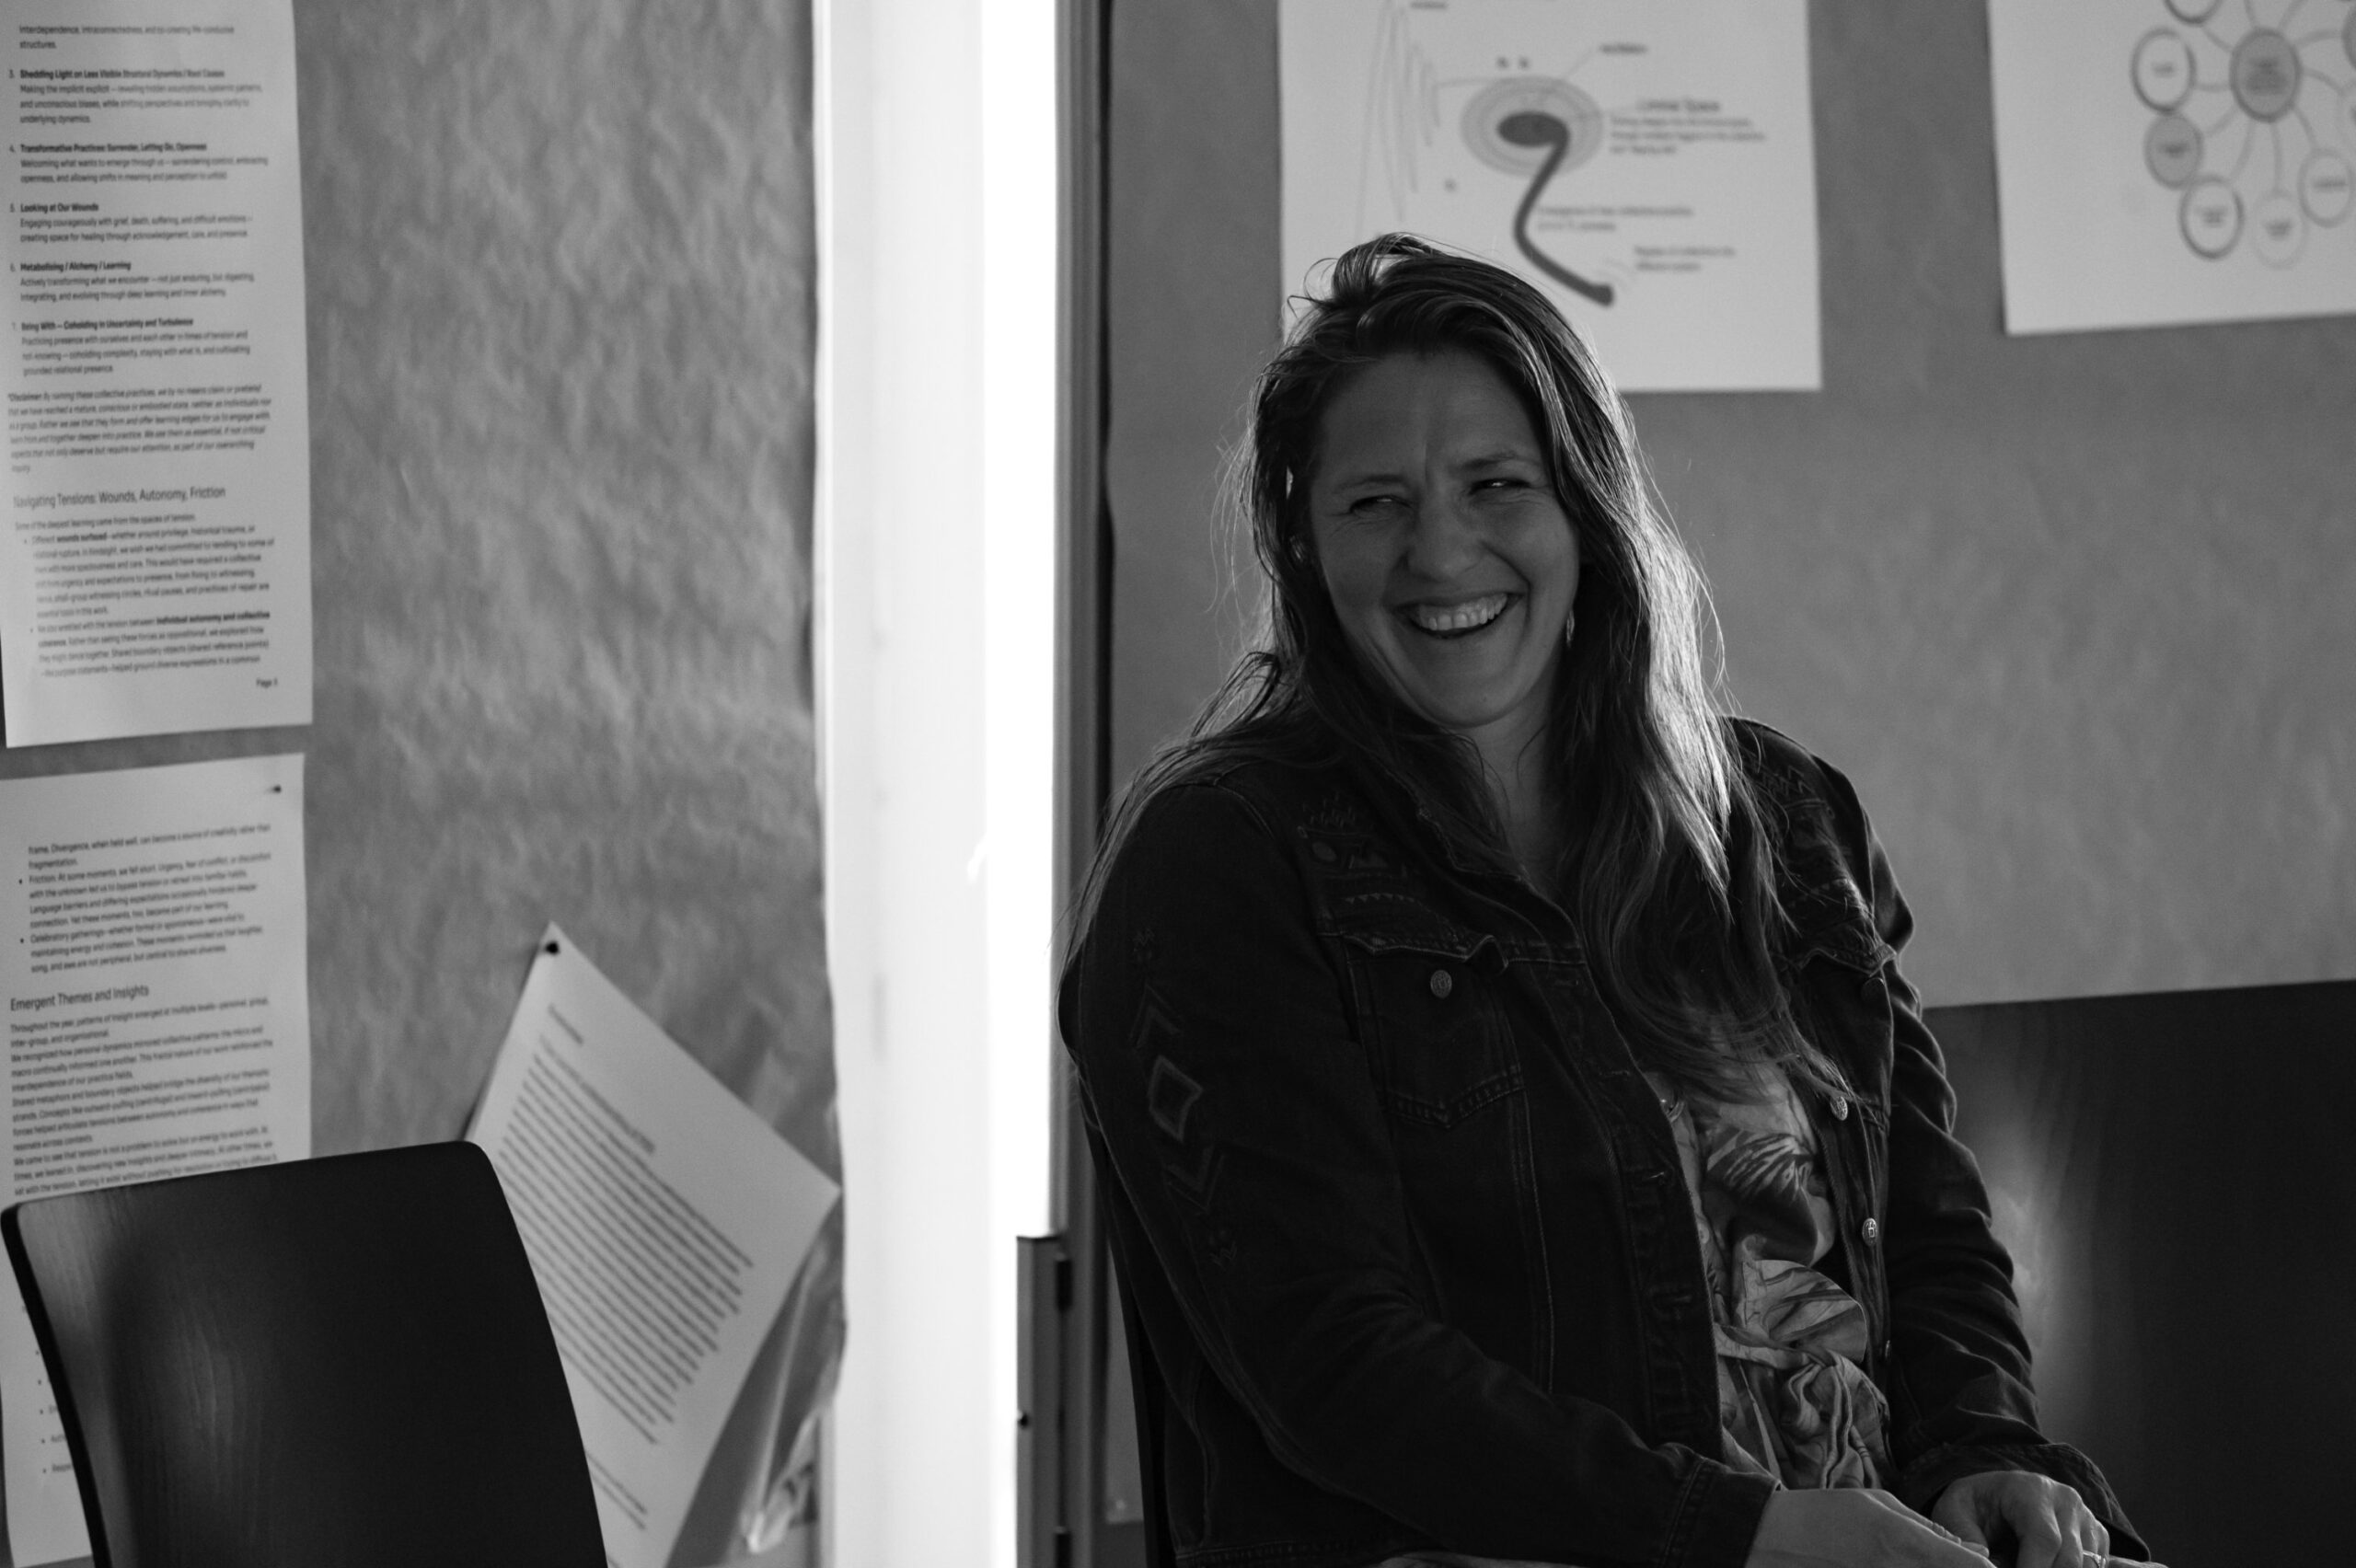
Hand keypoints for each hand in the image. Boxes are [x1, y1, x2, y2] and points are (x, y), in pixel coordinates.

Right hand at [1746, 1487, 1992, 1565]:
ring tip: (1910, 1560)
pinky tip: (1896, 1567)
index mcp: (1906, 1543)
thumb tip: (1974, 1551)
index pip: (1973, 1566)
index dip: (1985, 1567)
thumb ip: (1927, 1526)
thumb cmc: (1825, 1515)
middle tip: (1956, 1561)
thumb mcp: (1877, 1502)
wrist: (1773, 1541)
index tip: (1982, 1562)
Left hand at [1930, 1470, 2166, 1567]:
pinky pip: (2096, 1565)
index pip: (2045, 1539)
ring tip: (2021, 1563)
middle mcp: (2065, 1500)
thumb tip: (1984, 1559)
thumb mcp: (1955, 1512)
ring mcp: (2085, 1517)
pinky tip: (2043, 1564)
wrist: (1996, 1492)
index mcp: (2030, 1490)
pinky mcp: (2096, 1535)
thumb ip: (1965, 1536)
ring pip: (2086, 1564)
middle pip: (2069, 1558)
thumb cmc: (1975, 1504)